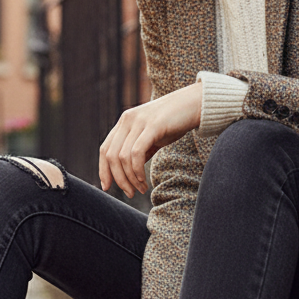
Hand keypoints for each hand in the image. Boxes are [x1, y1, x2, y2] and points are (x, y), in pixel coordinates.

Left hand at [99, 82, 202, 196]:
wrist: (195, 103)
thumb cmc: (175, 122)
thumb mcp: (152, 137)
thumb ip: (139, 151)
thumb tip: (130, 173)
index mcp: (124, 122)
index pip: (105, 149)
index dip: (103, 170)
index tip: (107, 186)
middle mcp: (127, 120)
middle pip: (111, 156)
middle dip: (118, 179)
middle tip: (130, 194)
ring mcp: (138, 121)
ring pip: (123, 157)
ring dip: (130, 178)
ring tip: (141, 189)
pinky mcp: (152, 125)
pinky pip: (137, 152)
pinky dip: (137, 170)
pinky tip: (143, 180)